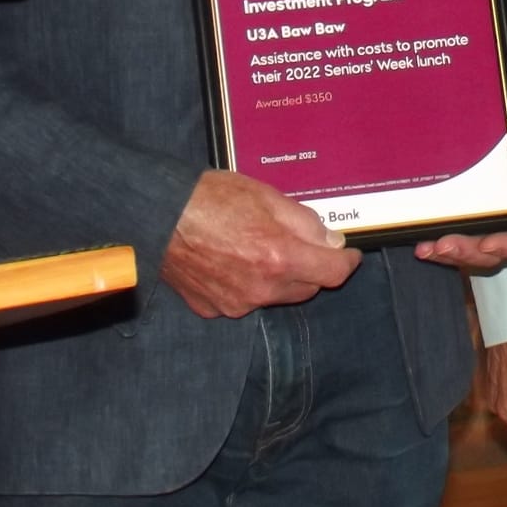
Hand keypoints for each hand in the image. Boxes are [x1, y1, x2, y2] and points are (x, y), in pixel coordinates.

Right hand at [160, 169, 360, 318]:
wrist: (157, 215)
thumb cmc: (212, 199)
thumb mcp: (270, 197)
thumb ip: (306, 224)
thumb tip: (331, 242)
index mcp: (280, 259)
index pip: (333, 274)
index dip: (347, 263)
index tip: (349, 254)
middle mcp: (260, 289)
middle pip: (306, 288)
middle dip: (312, 268)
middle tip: (300, 243)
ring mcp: (235, 303)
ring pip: (276, 296)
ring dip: (280, 278)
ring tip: (259, 247)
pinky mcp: (212, 308)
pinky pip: (244, 300)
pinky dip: (248, 284)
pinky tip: (233, 260)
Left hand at [416, 107, 506, 270]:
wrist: (460, 110)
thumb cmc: (496, 118)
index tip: (488, 242)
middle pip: (497, 252)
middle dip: (471, 254)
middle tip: (445, 245)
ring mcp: (481, 220)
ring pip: (472, 254)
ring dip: (451, 256)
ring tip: (428, 248)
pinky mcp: (457, 221)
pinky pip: (452, 247)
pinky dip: (437, 251)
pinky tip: (422, 245)